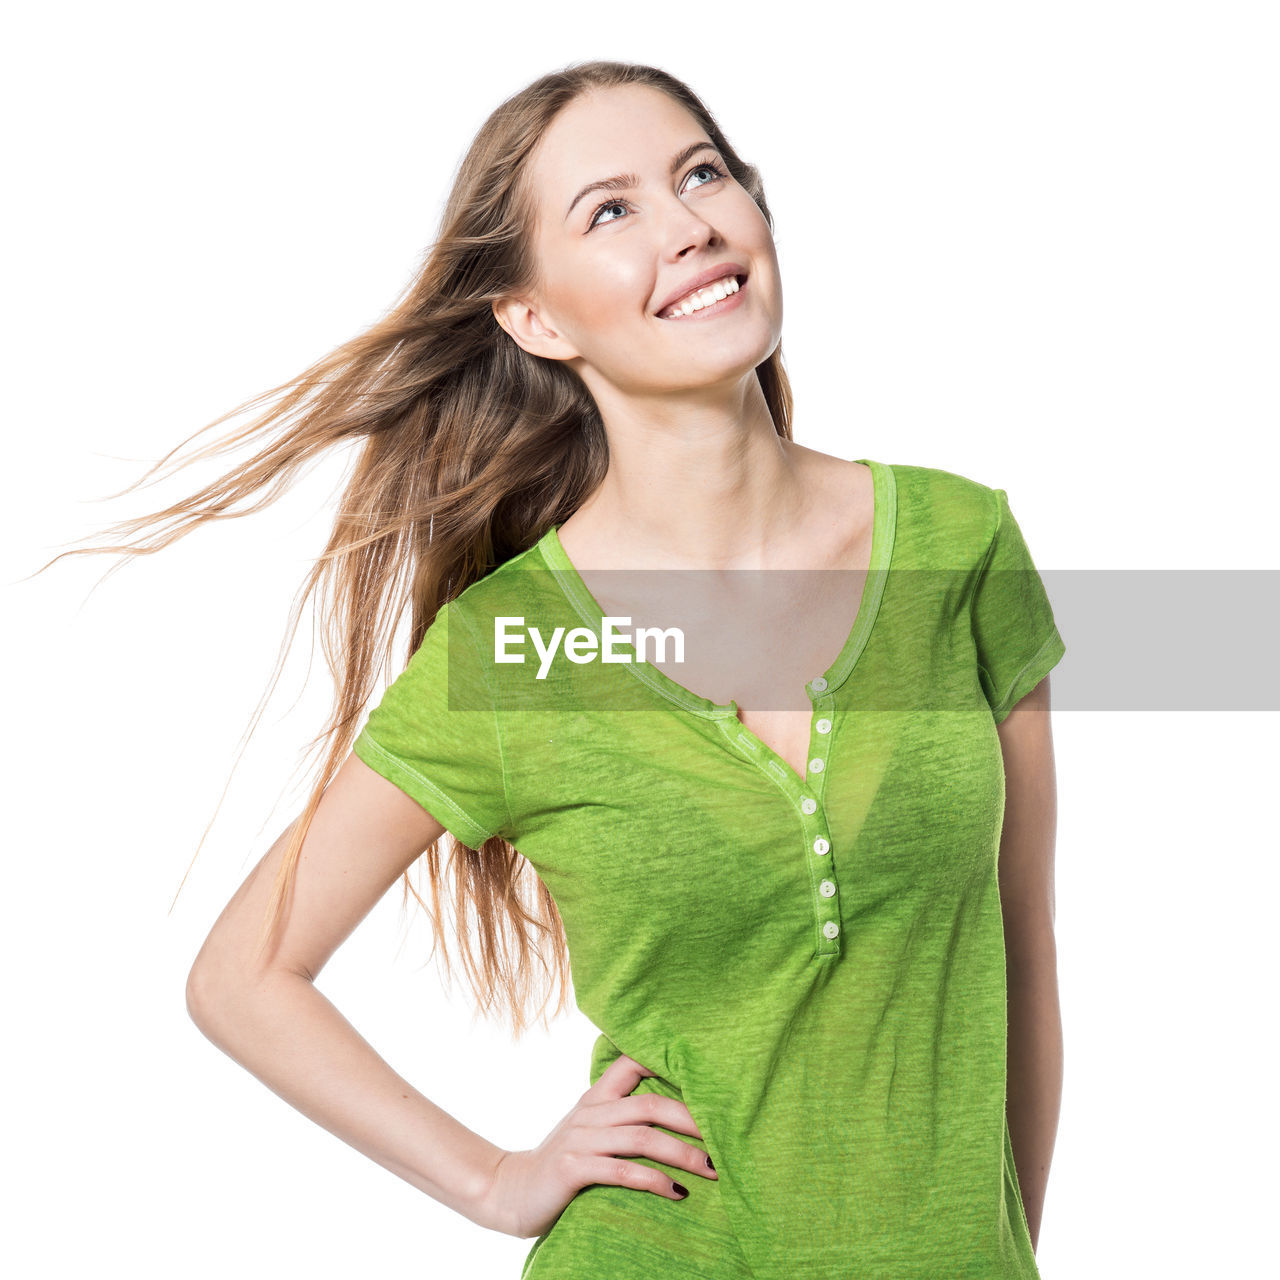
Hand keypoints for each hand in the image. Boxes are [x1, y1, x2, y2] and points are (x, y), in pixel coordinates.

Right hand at [475, 1053, 717, 1238]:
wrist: (511, 1191)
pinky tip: (676, 1193)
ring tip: (711, 1170)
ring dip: (682, 1154)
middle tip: (726, 1136)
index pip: (632, 1062)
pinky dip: (654, 1181)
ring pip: (642, 1138)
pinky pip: (622, 1171)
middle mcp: (591, 1112)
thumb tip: (672, 1116)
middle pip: (650, 1104)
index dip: (667, 1060)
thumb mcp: (589, 1131)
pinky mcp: (573, 1169)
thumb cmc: (563, 1164)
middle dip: (693, 1120)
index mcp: (596, 1097)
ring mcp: (581, 1139)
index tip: (705, 1074)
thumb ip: (620, 1117)